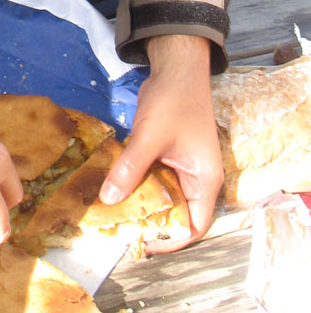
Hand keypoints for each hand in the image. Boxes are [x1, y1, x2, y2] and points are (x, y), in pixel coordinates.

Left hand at [99, 34, 222, 252]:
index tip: (143, 244)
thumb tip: (108, 199)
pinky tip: (114, 186)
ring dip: (141, 203)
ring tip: (112, 213)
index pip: (194, 226)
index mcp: (204, 181)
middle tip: (120, 230)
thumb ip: (130, 168)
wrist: (176, 68)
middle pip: (177, 214)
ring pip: (162, 196)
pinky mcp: (167, 154)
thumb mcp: (150, 136)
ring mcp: (182, 166)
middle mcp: (196, 178)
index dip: (171, 241)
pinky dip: (136, 183)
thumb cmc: (174, 101)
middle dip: (151, 224)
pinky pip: (153, 177)